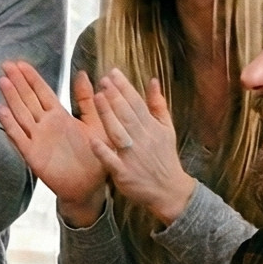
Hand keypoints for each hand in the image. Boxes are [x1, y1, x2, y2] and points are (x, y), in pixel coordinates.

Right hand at [0, 60, 109, 222]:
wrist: (89, 186)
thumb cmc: (94, 156)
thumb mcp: (96, 123)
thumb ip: (87, 100)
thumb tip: (82, 73)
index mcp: (59, 115)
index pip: (42, 92)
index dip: (31, 77)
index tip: (20, 63)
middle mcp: (45, 124)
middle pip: (28, 99)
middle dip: (17, 82)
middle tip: (5, 65)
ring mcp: (37, 138)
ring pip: (21, 114)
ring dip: (11, 98)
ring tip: (2, 81)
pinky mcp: (33, 154)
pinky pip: (19, 137)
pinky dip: (10, 124)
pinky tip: (2, 110)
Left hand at [82, 72, 197, 227]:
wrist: (169, 190)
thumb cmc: (164, 157)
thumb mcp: (167, 129)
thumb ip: (158, 105)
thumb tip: (153, 80)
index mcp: (151, 127)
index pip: (136, 103)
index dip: (124, 87)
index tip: (113, 73)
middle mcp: (142, 139)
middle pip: (127, 114)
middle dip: (115, 96)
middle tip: (103, 80)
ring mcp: (133, 156)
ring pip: (119, 133)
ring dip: (108, 116)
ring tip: (98, 98)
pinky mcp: (124, 173)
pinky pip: (112, 161)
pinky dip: (103, 151)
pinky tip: (92, 140)